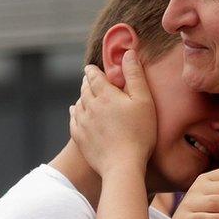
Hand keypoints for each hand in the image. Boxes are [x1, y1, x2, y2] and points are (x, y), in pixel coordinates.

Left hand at [69, 50, 155, 175]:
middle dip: (88, 82)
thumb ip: (135, 75)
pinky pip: (73, 119)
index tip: (93, 68)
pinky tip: (78, 112)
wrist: (122, 165)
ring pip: (78, 103)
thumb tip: (128, 53)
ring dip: (82, 96)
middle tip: (90, 79)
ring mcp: (82, 122)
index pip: (94, 75)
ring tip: (87, 95)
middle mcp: (89, 105)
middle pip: (84, 88)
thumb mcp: (144, 101)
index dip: (94, 70)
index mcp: (105, 94)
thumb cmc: (139, 133)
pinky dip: (75, 112)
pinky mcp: (79, 137)